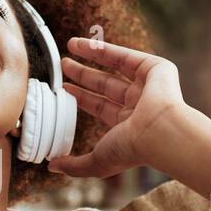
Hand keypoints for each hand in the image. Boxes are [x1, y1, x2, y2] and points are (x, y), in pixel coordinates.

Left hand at [46, 36, 210, 197]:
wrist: (159, 132)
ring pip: (114, 66)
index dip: (82, 97)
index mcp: (129, 125)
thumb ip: (75, 165)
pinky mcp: (156, 69)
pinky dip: (104, 48)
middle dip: (83, 74)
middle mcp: (139, 104)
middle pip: (105, 85)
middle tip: (63, 65)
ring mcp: (148, 86)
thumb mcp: (97, 162)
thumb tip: (52, 167)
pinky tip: (84, 44)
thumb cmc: (132, 150)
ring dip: (92, 55)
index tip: (64, 88)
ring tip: (70, 46)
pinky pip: (125, 55)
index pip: (100, 106)